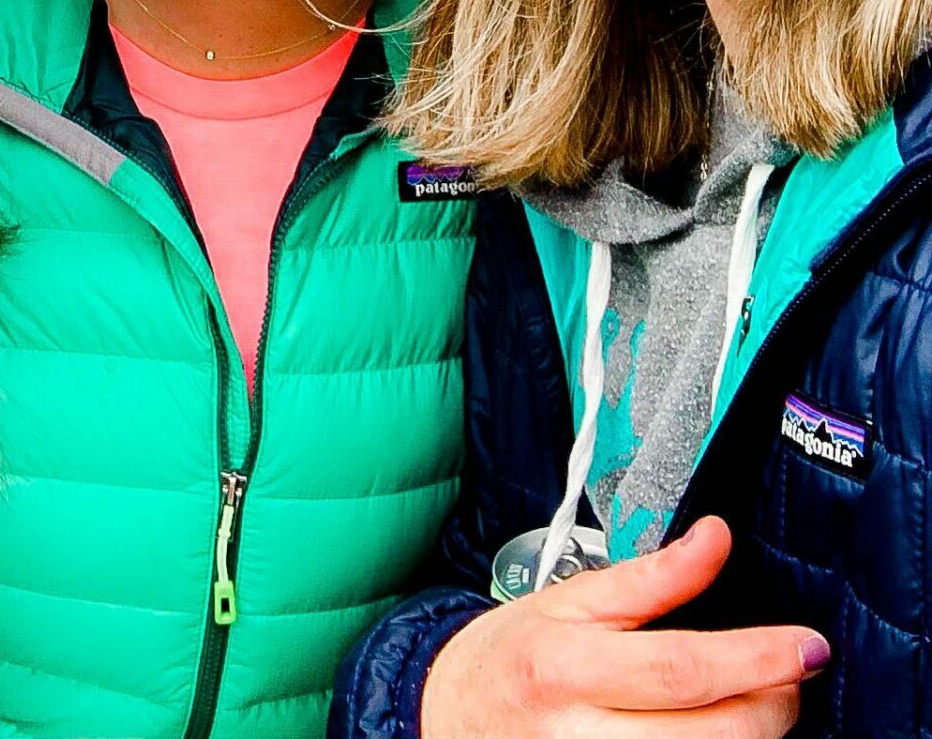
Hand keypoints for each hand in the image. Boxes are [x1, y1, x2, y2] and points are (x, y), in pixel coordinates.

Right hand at [421, 517, 827, 736]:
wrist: (450, 715)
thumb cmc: (512, 656)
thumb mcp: (571, 598)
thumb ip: (650, 575)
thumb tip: (714, 537)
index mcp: (567, 668)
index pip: (681, 669)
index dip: (755, 658)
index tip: (806, 645)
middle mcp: (579, 738)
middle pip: (711, 738)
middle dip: (771, 705)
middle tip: (786, 674)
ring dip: (752, 737)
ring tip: (755, 703)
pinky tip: (715, 730)